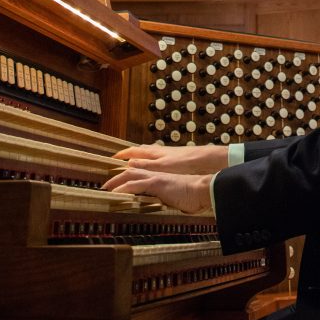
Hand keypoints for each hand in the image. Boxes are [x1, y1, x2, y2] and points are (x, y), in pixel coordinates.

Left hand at [102, 167, 212, 214]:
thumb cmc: (192, 196)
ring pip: (129, 175)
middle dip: (115, 178)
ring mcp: (155, 177)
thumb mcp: (175, 198)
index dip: (126, 178)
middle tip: (104, 188)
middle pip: (130, 171)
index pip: (139, 174)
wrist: (202, 190)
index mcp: (159, 178)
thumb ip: (166, 200)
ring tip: (104, 190)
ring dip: (115, 182)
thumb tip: (162, 209)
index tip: (115, 186)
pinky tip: (114, 195)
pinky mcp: (156, 183)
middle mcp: (155, 174)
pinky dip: (123, 189)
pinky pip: (134, 185)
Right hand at [112, 142, 228, 174]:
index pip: (133, 152)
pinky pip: (157, 158)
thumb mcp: (163, 166)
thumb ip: (146, 165)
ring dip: (139, 157)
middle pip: (140, 151)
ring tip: (133, 163)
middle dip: (129, 154)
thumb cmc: (186, 162)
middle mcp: (159, 151)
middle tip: (119, 160)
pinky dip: (150, 161)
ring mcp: (167, 154)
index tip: (112, 159)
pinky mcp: (175, 159)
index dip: (122, 155)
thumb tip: (128, 164)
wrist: (207, 159)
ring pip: (149, 154)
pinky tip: (154, 168)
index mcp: (154, 153)